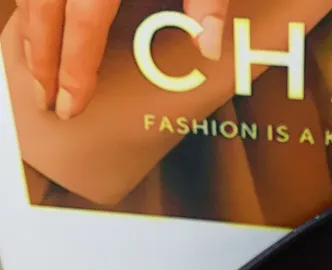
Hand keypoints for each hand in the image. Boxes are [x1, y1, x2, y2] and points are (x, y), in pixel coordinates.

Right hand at [17, 0, 230, 119]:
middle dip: (41, 57)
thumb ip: (207, 0)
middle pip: (43, 7)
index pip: (83, 24)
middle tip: (43, 99)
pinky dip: (34, 2)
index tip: (68, 108)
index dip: (73, 69)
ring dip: (32, 30)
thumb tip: (211, 47)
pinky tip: (41, 21)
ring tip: (35, 68)